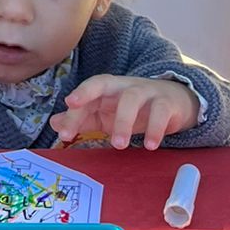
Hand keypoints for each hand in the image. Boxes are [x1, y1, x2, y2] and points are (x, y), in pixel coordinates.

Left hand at [52, 74, 199, 149]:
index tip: (66, 109)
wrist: (175, 102)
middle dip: (89, 94)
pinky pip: (160, 112)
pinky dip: (155, 128)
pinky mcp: (166, 103)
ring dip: (124, 122)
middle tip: (76, 110)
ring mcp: (146, 92)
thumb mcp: (107, 114)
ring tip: (119, 145)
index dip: (77, 97)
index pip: (88, 90)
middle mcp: (124, 86)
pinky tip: (150, 145)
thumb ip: (83, 119)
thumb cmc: (134, 109)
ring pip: (132, 98)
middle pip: (104, 83)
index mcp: (107, 88)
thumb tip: (55, 123)